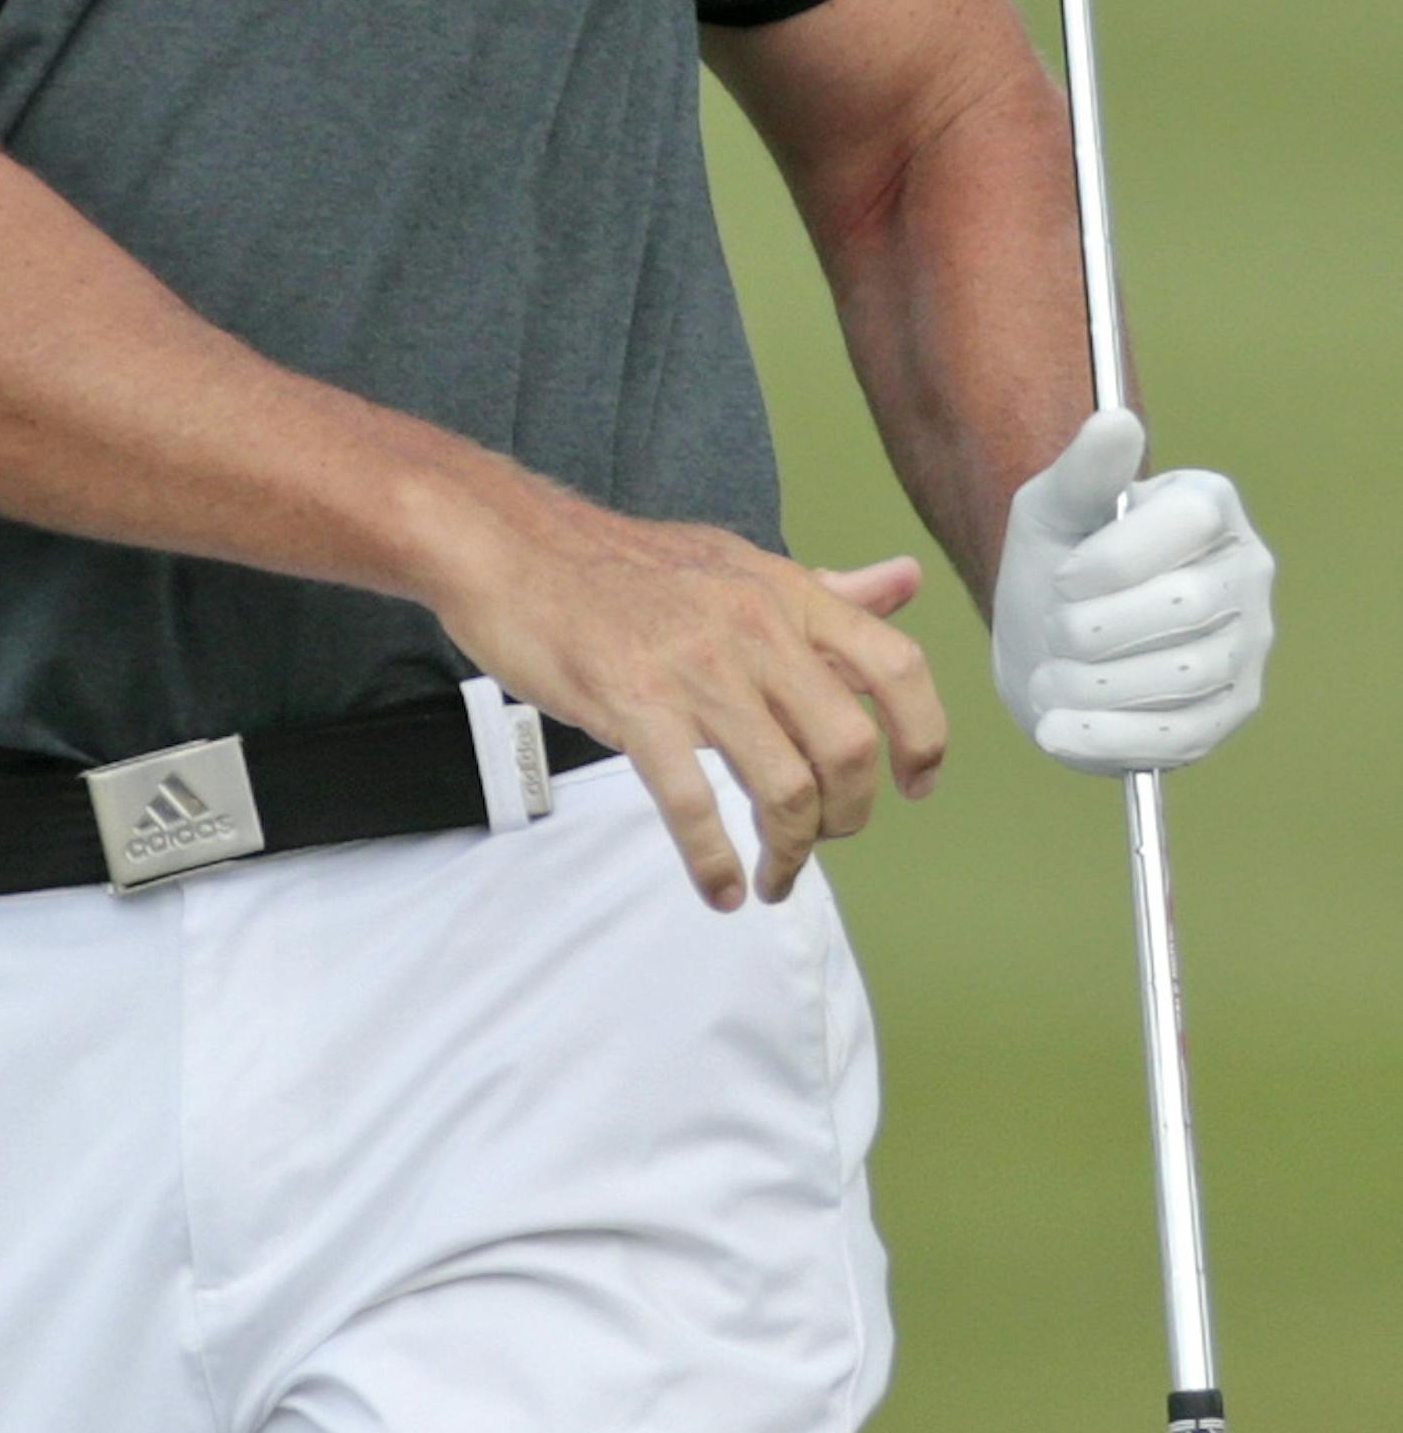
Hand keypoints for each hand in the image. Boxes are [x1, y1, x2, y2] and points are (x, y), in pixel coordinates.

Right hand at [426, 482, 946, 912]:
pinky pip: (695, 804)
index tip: (917, 785)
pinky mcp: (634, 705)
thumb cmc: (618, 565)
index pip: (895, 667)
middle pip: (847, 747)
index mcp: (785, 595)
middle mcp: (754, 628)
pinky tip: (719, 887)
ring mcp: (695, 669)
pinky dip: (714, 863)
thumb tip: (903, 584)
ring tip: (771, 876)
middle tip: (820, 838)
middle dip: (846, 816)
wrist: (509, 545)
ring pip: (783, 787)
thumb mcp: (735, 564)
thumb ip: (822, 592)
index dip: (923, 737)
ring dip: (787, 853)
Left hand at [991, 407, 1274, 770]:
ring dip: (1097, 682)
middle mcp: (1246, 571)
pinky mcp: (1228, 713)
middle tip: (1053, 630)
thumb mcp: (1051, 509)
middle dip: (1098, 626)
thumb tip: (1116, 420)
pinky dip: (1110, 736)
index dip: (1114, 557)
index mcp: (1209, 506)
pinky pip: (1182, 734)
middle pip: (1190, 602)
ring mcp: (1247, 646)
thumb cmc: (1056, 564)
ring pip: (1188, 672)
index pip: (1189, 521)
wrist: (1044, 647)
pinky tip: (1056, 729)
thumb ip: (1082, 470)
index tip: (1062, 577)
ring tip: (1049, 678)